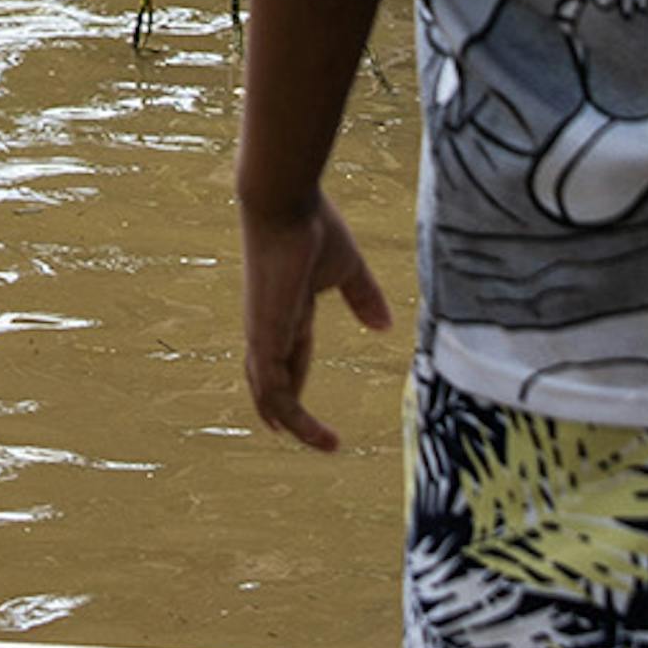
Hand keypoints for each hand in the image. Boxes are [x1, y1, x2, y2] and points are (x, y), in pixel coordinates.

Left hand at [239, 200, 392, 453]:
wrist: (286, 203)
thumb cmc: (313, 226)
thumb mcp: (348, 269)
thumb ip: (363, 298)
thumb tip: (384, 326)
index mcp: (289, 312)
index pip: (290, 360)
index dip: (298, 387)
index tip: (310, 411)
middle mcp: (270, 327)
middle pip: (273, 382)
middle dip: (288, 413)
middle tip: (313, 438)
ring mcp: (264, 333)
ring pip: (270, 392)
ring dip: (294, 422)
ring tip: (324, 443)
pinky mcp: (264, 334)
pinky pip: (271, 386)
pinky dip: (284, 411)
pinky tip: (301, 429)